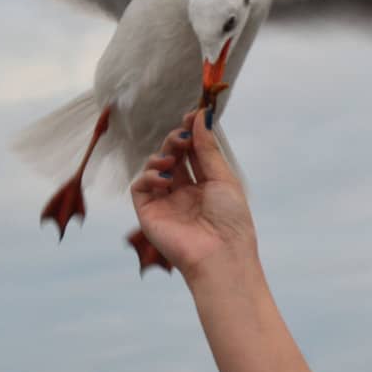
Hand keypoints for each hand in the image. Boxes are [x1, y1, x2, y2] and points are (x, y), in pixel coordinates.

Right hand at [130, 106, 257, 284]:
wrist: (220, 256)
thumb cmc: (231, 221)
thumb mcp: (223, 179)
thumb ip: (207, 148)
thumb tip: (200, 116)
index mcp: (206, 186)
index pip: (193, 153)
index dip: (191, 133)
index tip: (192, 115)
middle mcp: (184, 192)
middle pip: (173, 155)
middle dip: (176, 140)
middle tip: (182, 136)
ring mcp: (166, 202)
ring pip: (155, 166)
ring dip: (162, 154)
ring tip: (173, 156)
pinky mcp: (149, 212)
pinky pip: (140, 186)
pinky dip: (149, 175)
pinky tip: (164, 178)